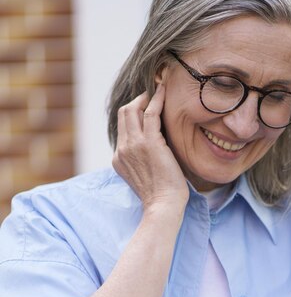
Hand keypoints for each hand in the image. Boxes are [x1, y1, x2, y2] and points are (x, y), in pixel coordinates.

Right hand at [112, 83, 188, 210]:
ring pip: (133, 110)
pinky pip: (151, 113)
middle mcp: (122, 149)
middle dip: (136, 100)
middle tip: (151, 94)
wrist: (163, 206)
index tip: (145, 106)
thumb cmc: (161, 196)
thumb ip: (143, 161)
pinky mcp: (150, 143)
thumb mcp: (144, 176)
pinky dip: (157, 99)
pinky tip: (164, 92)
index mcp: (119, 158)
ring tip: (159, 89)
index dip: (133, 113)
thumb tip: (155, 150)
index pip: (122, 127)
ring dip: (146, 97)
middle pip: (123, 114)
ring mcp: (133, 145)